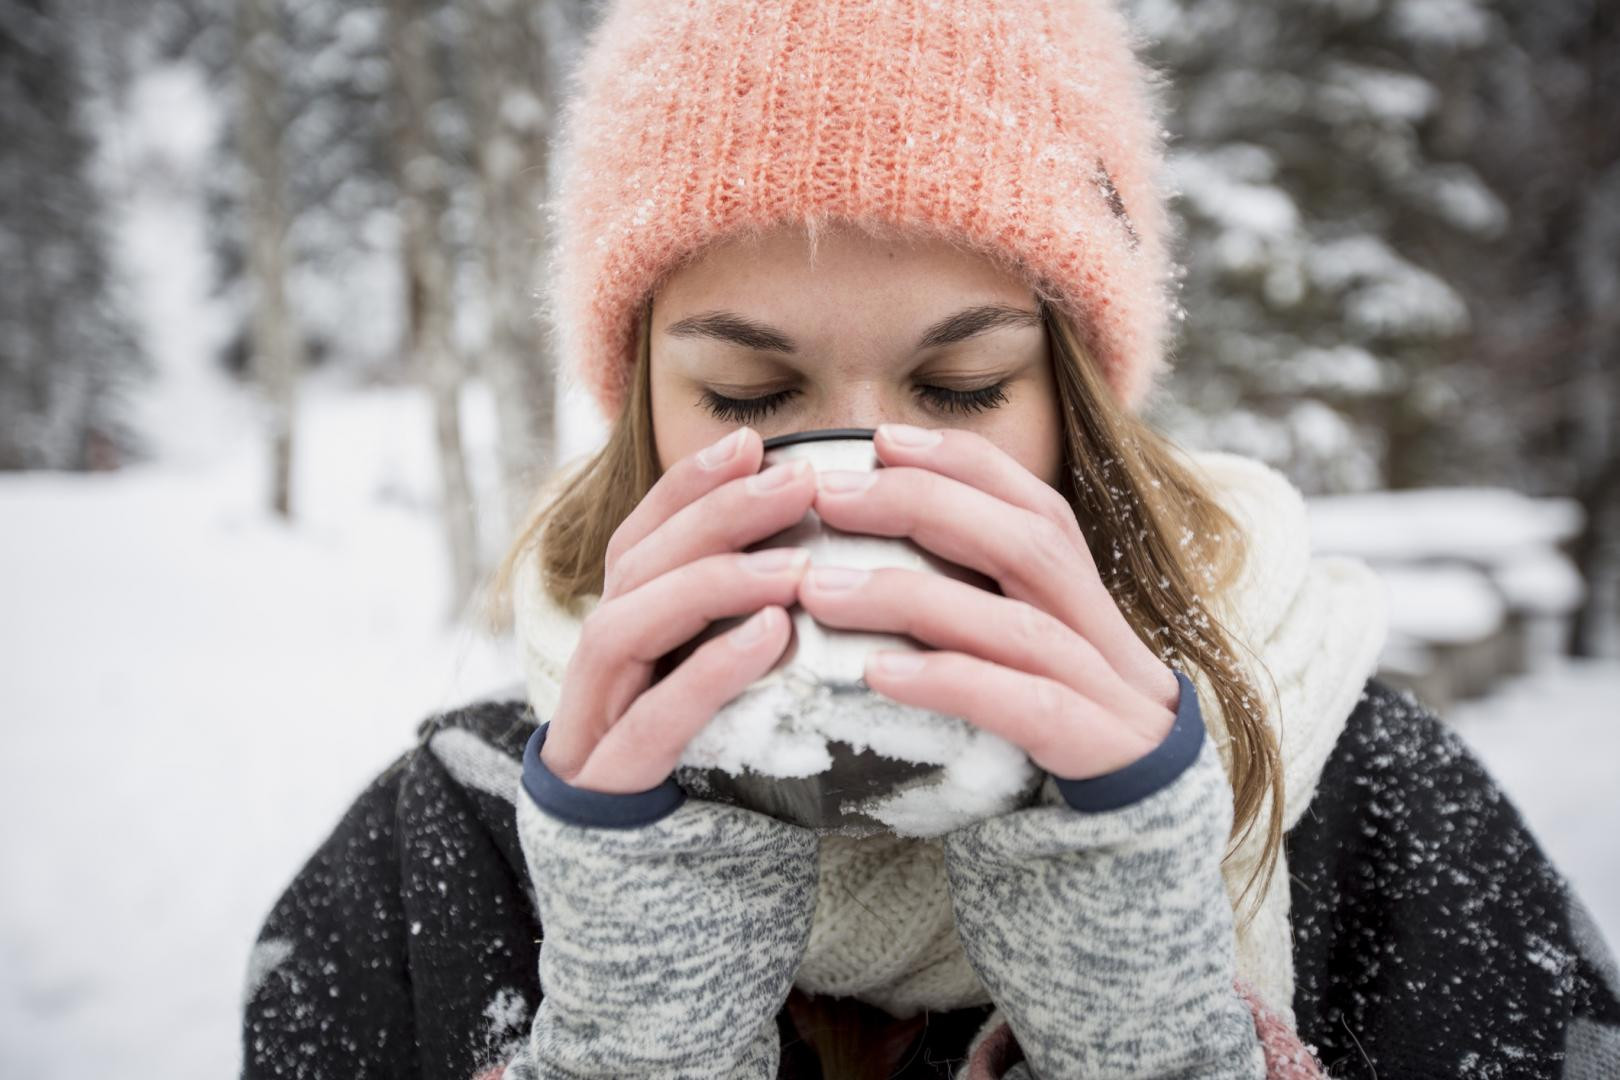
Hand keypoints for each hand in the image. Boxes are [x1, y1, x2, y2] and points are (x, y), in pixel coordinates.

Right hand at [540, 425, 817, 792]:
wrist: (658, 895)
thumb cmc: (707, 774)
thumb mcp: (726, 687)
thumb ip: (749, 624)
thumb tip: (829, 556)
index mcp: (624, 634)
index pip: (639, 539)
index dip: (687, 487)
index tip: (751, 443)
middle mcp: (595, 668)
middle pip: (633, 567)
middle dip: (712, 515)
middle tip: (796, 482)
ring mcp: (592, 724)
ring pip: (624, 627)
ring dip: (712, 581)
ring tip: (798, 566)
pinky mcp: (610, 783)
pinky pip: (654, 716)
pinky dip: (711, 668)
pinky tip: (773, 637)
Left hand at [795, 423, 1182, 781]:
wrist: (1147, 822)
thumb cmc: (1060, 720)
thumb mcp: (1021, 647)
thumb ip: (973, 596)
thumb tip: (868, 547)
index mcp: (1080, 591)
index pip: (1030, 500)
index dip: (960, 461)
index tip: (880, 439)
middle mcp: (1098, 626)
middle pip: (1025, 542)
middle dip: (924, 505)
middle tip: (830, 496)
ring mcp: (1105, 688)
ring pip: (1015, 625)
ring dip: (912, 597)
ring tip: (820, 590)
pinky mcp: (1097, 749)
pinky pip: (1025, 708)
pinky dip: (950, 683)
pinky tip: (877, 675)